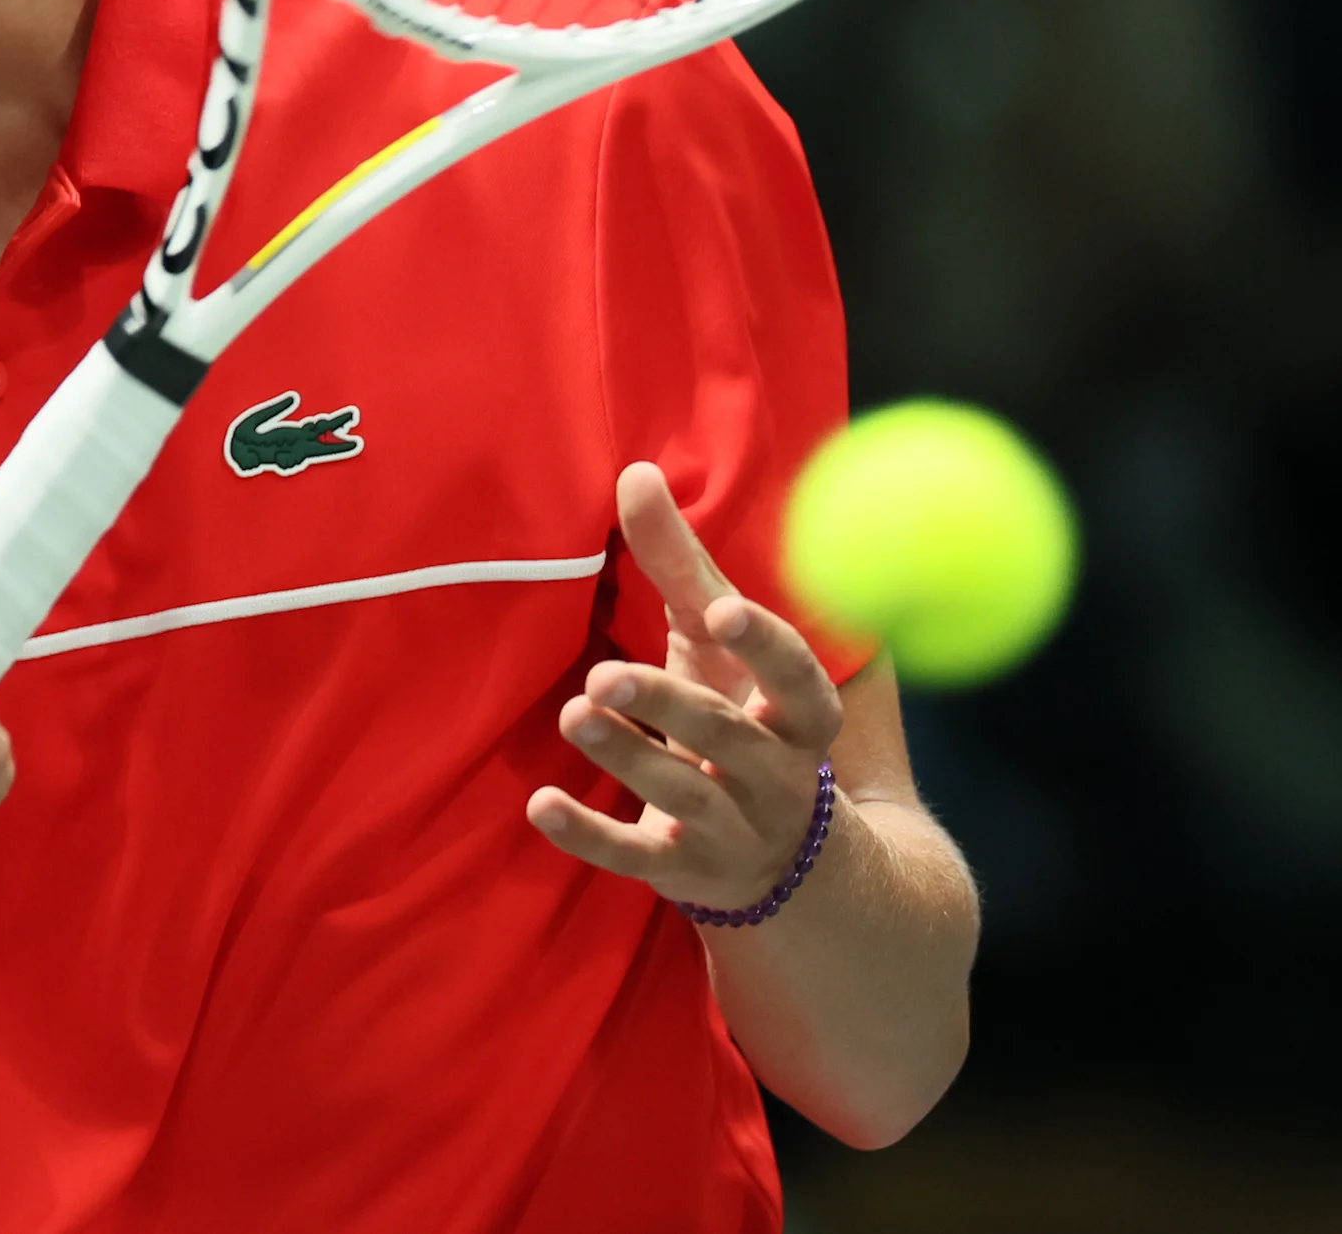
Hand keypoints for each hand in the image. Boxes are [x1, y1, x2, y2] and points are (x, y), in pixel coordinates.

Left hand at [526, 461, 850, 917]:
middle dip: (668, 704)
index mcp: (800, 712)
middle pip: (727, 735)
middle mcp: (778, 774)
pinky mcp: (685, 871)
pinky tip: (540, 805)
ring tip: (574, 714)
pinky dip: (590, 834)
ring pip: (683, 795)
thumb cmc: (740, 713)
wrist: (781, 858)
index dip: (763, 644)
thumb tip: (636, 471)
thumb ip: (680, 565)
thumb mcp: (715, 644)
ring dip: (628, 756)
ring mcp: (735, 829)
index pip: (796, 675)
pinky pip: (637, 857)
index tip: (721, 610)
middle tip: (604, 675)